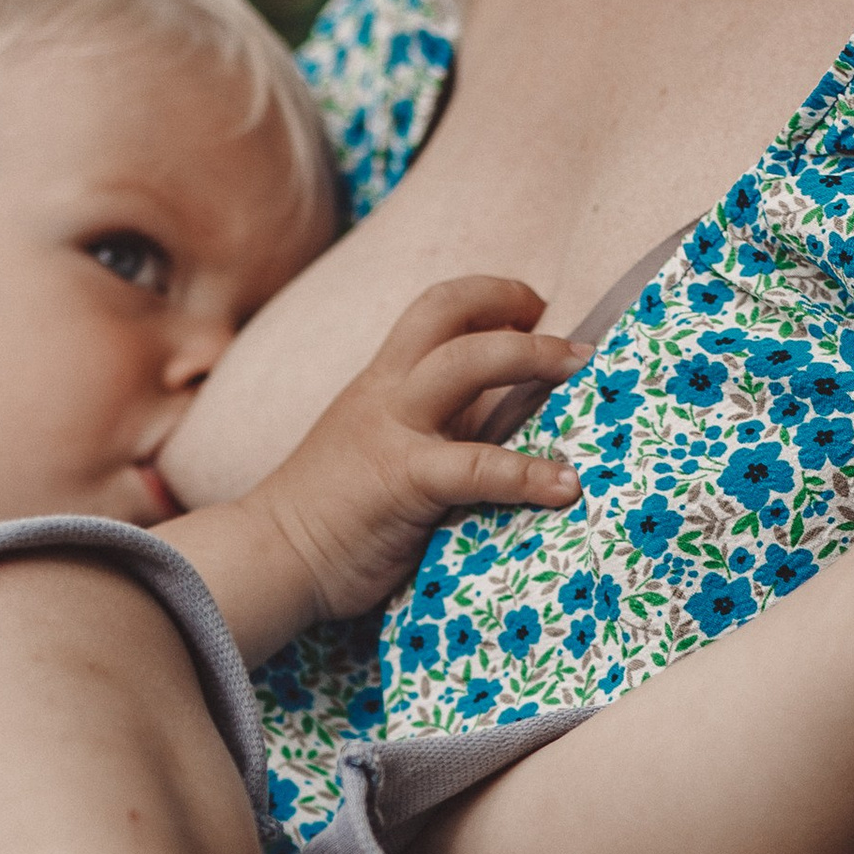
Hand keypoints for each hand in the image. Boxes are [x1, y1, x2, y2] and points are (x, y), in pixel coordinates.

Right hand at [244, 275, 585, 627]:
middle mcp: (387, 393)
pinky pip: (477, 465)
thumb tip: (498, 429)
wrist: (271, 558)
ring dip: (533, 358)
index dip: (488, 296)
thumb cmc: (328, 517)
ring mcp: (393, 431)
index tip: (532, 309)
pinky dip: (529, 473)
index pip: (434, 309)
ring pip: (466, 361)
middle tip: (570, 343)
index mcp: (381, 382)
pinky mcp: (404, 481)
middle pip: (449, 313)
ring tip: (583, 373)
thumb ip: (427, 430)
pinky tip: (566, 486)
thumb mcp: (376, 451)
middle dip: (514, 306)